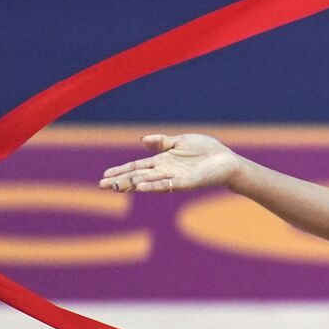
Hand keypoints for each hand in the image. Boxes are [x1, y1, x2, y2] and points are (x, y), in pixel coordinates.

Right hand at [98, 133, 244, 193]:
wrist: (227, 161)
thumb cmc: (206, 151)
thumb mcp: (180, 141)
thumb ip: (162, 142)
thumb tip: (141, 141)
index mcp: (163, 161)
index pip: (137, 167)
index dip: (121, 170)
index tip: (105, 175)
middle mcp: (165, 171)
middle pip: (138, 176)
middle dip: (120, 181)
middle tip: (102, 185)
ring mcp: (174, 178)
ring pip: (148, 182)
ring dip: (132, 185)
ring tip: (115, 187)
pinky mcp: (185, 182)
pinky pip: (167, 185)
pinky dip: (153, 186)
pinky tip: (141, 188)